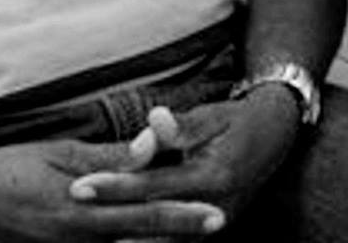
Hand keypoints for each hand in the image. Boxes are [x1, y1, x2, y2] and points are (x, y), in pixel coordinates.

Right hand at [0, 134, 224, 239]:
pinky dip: (125, 240)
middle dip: (178, 235)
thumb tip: (153, 146)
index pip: (145, 215)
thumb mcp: (60, 156)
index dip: (183, 217)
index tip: (217, 217)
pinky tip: (145, 236)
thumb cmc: (6, 172)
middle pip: (140, 241)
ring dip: (154, 239)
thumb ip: (110, 158)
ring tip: (189, 228)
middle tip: (216, 224)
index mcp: (80, 215)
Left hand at [70, 94, 298, 233]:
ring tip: (84, 240)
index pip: (152, 185)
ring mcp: (215, 224)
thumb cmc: (238, 121)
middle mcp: (215, 207)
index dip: (113, 186)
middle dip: (107, 219)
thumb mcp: (212, 116)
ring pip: (164, 242)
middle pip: (150, 221)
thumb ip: (180, 126)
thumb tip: (154, 119)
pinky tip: (122, 242)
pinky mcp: (213, 230)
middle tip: (70, 213)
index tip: (76, 187)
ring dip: (127, 242)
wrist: (277, 136)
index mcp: (213, 176)